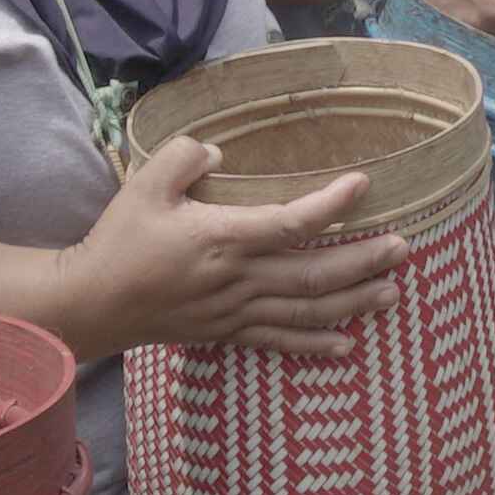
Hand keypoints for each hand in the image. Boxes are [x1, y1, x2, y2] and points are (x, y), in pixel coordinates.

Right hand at [70, 136, 405, 359]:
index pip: (291, 222)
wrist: (91, 303)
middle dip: (364, 262)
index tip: (364, 184)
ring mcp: (236, 312)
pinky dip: (316, 344)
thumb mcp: (143, 183)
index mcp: (222, 238)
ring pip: (307, 312)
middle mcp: (238, 279)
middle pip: (315, 274)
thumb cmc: (118, 240)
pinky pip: (280, 342)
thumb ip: (183, 157)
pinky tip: (348, 344)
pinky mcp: (227, 332)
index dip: (331, 205)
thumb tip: (217, 149)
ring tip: (393, 292)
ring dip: (354, 303)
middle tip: (404, 248)